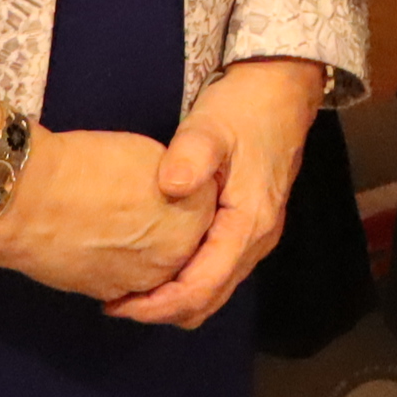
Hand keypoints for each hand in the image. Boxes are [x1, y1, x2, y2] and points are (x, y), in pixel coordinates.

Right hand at [0, 126, 216, 300]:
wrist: (27, 200)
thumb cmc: (87, 166)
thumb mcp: (150, 157)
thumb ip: (177, 182)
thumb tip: (174, 195)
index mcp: (196, 215)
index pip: (205, 211)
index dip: (186, 197)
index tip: (170, 187)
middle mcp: (177, 256)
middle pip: (185, 246)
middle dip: (172, 233)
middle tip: (145, 210)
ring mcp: (143, 281)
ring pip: (159, 272)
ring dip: (149, 256)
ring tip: (124, 228)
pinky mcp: (109, 295)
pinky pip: (129, 286)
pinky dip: (122, 270)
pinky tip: (105, 246)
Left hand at [108, 57, 328, 327]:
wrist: (283, 87)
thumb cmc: (245, 106)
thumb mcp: (211, 124)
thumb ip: (191, 155)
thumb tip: (170, 187)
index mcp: (250, 223)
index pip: (203, 287)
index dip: (160, 306)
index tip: (116, 306)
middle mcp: (258, 239)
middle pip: (210, 299)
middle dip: (163, 310)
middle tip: (114, 302)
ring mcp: (257, 234)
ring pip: (215, 288)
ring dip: (174, 297)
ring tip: (129, 286)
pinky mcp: (249, 225)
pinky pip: (217, 270)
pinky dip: (187, 280)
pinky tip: (157, 262)